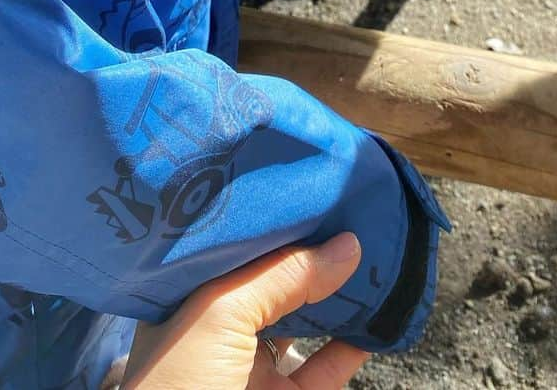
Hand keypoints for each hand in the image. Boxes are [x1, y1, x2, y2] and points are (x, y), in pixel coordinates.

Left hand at [122, 232, 368, 388]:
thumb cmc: (180, 381)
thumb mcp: (220, 312)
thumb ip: (284, 275)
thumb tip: (348, 245)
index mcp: (188, 297)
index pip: (234, 245)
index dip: (269, 218)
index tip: (309, 186)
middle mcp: (218, 327)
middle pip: (274, 280)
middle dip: (310, 252)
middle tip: (349, 213)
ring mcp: (251, 368)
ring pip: (304, 322)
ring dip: (337, 296)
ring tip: (371, 257)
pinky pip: (324, 368)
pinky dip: (352, 346)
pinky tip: (376, 320)